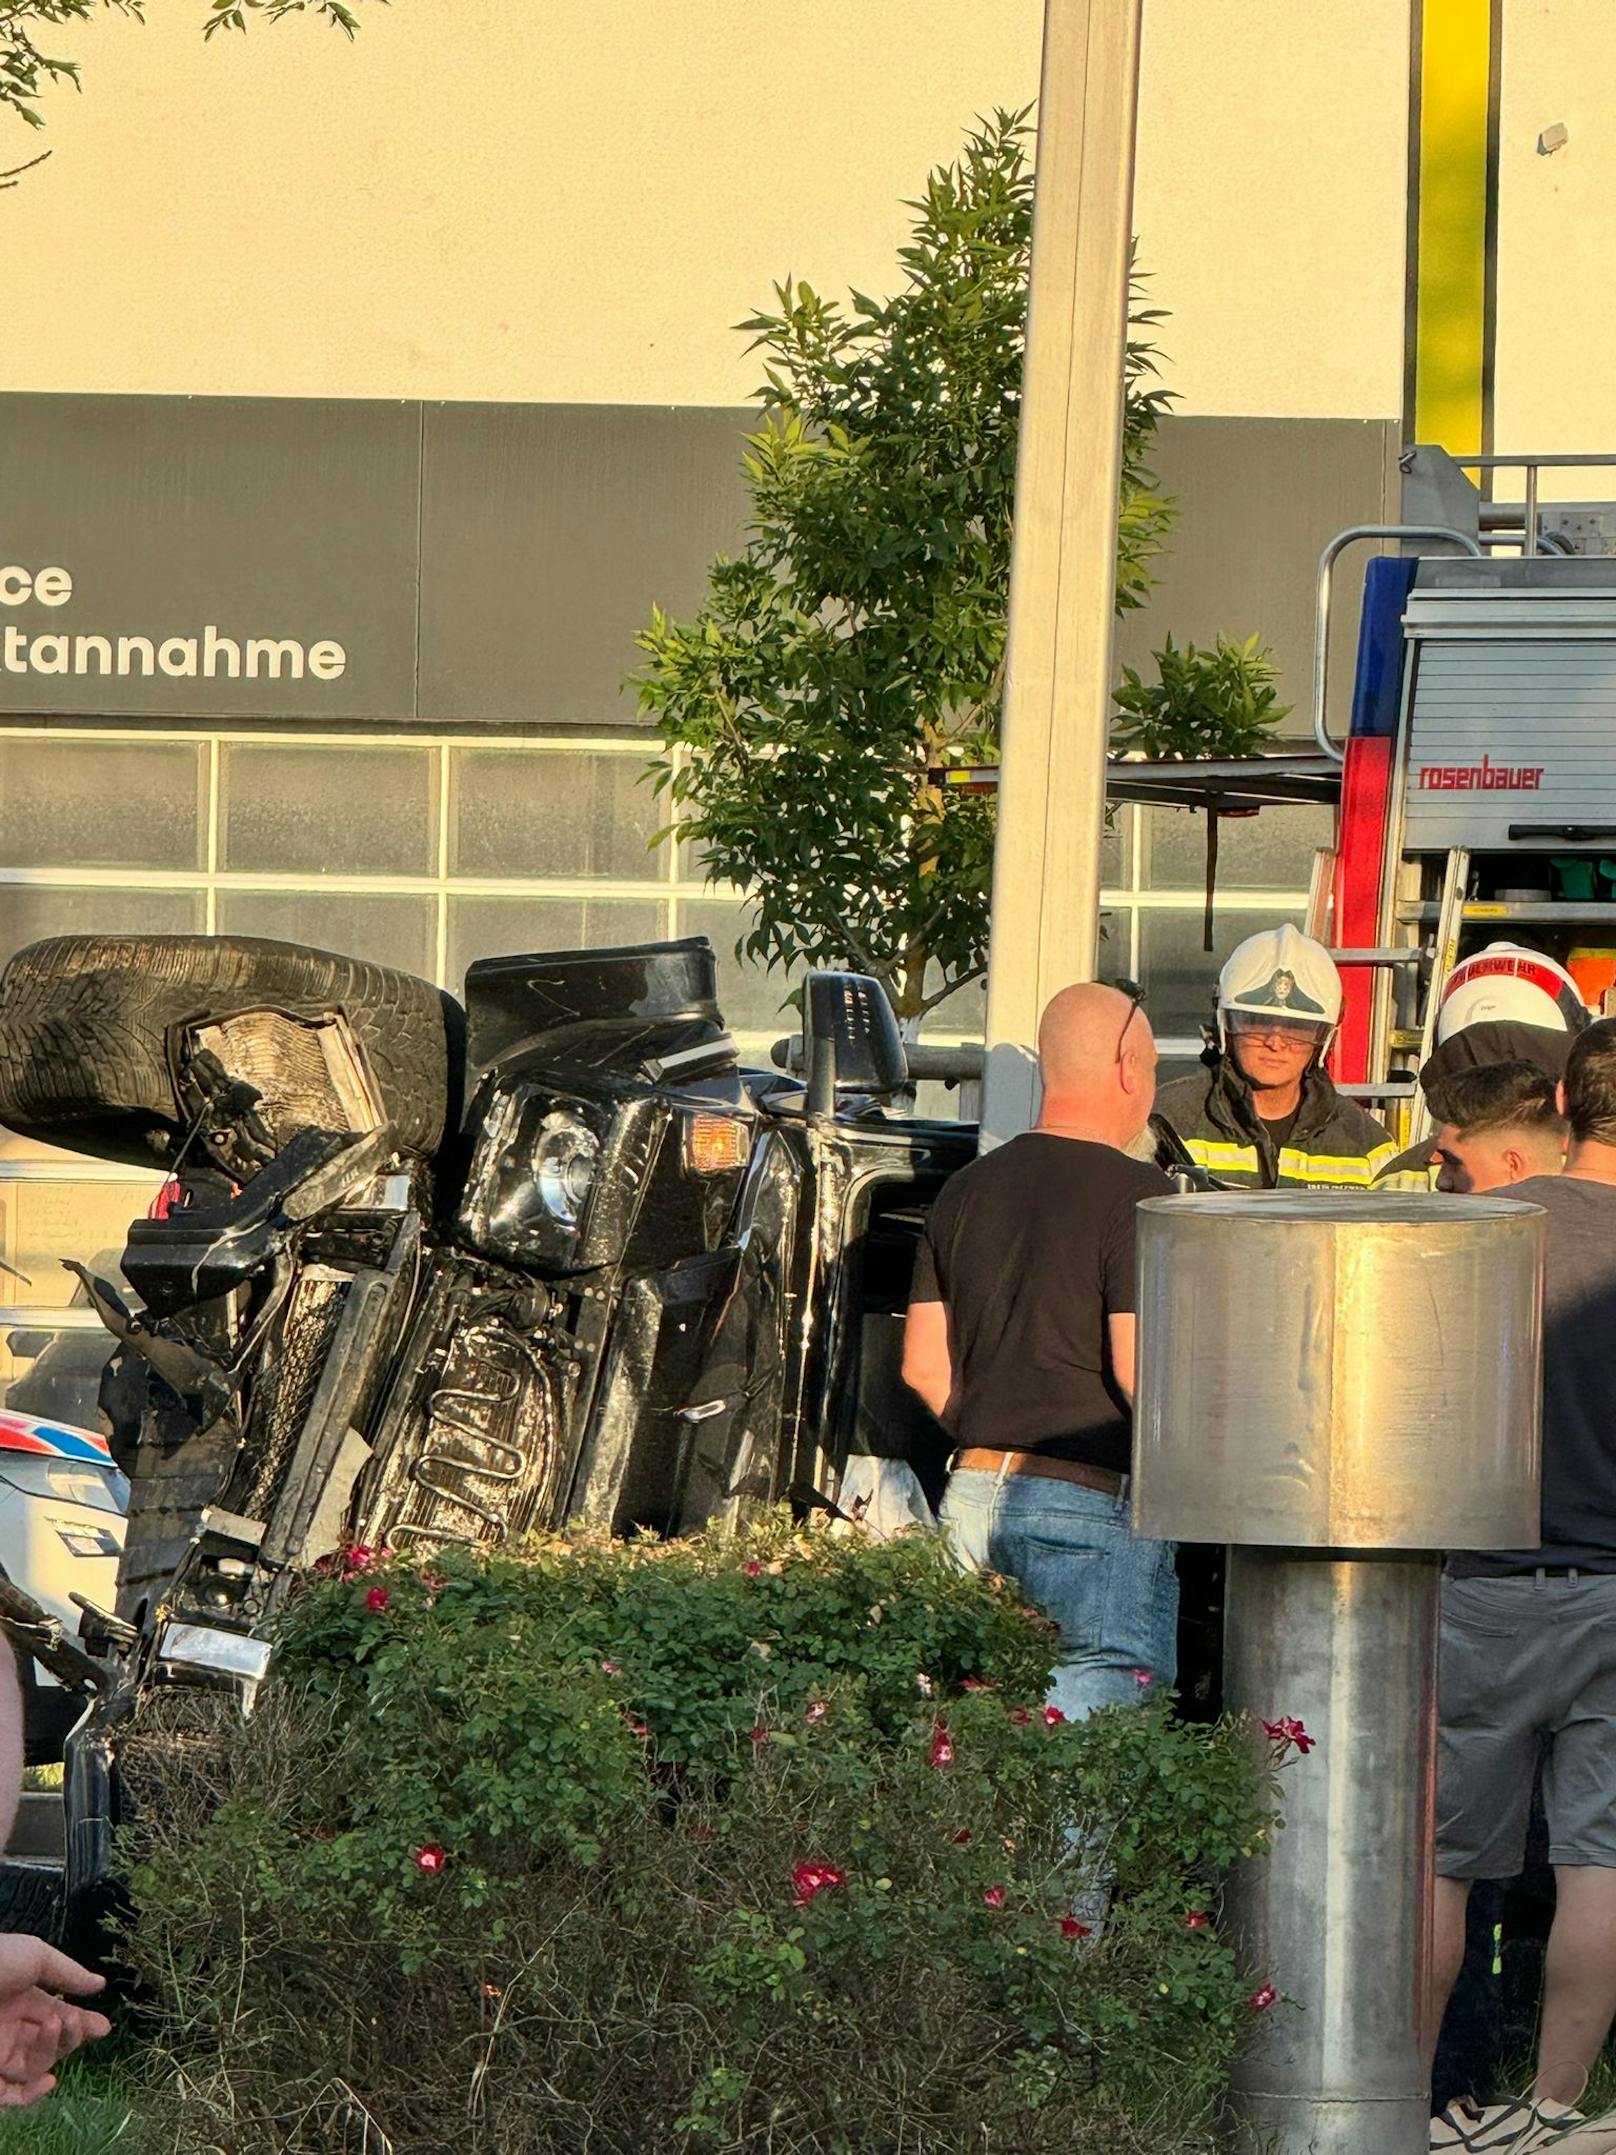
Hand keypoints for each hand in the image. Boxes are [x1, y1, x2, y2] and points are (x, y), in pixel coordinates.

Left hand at [0, 1936, 108, 2106]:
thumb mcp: (35, 1956)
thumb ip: (67, 1973)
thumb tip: (99, 1985)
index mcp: (22, 1999)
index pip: (57, 2016)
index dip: (81, 2023)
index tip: (103, 2028)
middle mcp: (10, 2028)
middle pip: (50, 2044)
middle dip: (71, 2036)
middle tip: (76, 2023)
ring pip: (34, 2066)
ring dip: (52, 2050)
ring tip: (55, 2026)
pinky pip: (7, 2094)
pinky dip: (28, 2095)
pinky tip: (50, 2080)